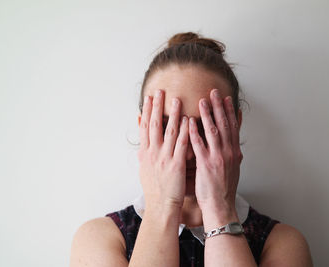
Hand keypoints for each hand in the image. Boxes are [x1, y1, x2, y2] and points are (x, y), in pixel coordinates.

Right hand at [138, 89, 188, 211]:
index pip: (145, 127)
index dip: (147, 111)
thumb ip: (143, 153)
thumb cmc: (154, 189)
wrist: (160, 206)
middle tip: (161, 91)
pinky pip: (181, 144)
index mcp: (145, 153)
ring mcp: (164, 158)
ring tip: (176, 100)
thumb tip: (140, 143)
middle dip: (157, 107)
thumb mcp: (144, 169)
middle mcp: (153, 153)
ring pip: (168, 131)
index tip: (149, 98)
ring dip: (172, 114)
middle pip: (154, 125)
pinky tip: (188, 120)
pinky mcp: (176, 164)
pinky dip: (184, 131)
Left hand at [188, 89, 242, 227]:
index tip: (226, 98)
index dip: (229, 111)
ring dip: (208, 114)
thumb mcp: (233, 168)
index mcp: (233, 152)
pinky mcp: (206, 165)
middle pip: (224, 124)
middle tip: (215, 92)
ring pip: (213, 131)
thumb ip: (231, 153)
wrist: (221, 205)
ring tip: (203, 101)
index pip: (232, 127)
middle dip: (219, 107)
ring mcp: (217, 158)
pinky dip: (194, 132)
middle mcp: (228, 152)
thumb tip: (233, 143)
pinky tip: (190, 122)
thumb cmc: (224, 188)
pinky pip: (199, 145)